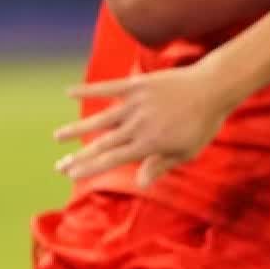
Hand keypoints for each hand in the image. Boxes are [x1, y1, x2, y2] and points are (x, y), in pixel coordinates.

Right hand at [53, 64, 232, 184]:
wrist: (212, 88)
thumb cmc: (202, 124)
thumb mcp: (186, 151)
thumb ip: (160, 165)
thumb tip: (140, 184)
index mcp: (148, 144)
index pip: (112, 159)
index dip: (89, 167)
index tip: (71, 174)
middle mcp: (137, 125)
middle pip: (101, 143)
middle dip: (78, 156)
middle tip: (58, 166)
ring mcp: (135, 103)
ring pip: (99, 118)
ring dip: (77, 128)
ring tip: (57, 136)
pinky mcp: (136, 84)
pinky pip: (107, 87)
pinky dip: (87, 89)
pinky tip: (68, 91)